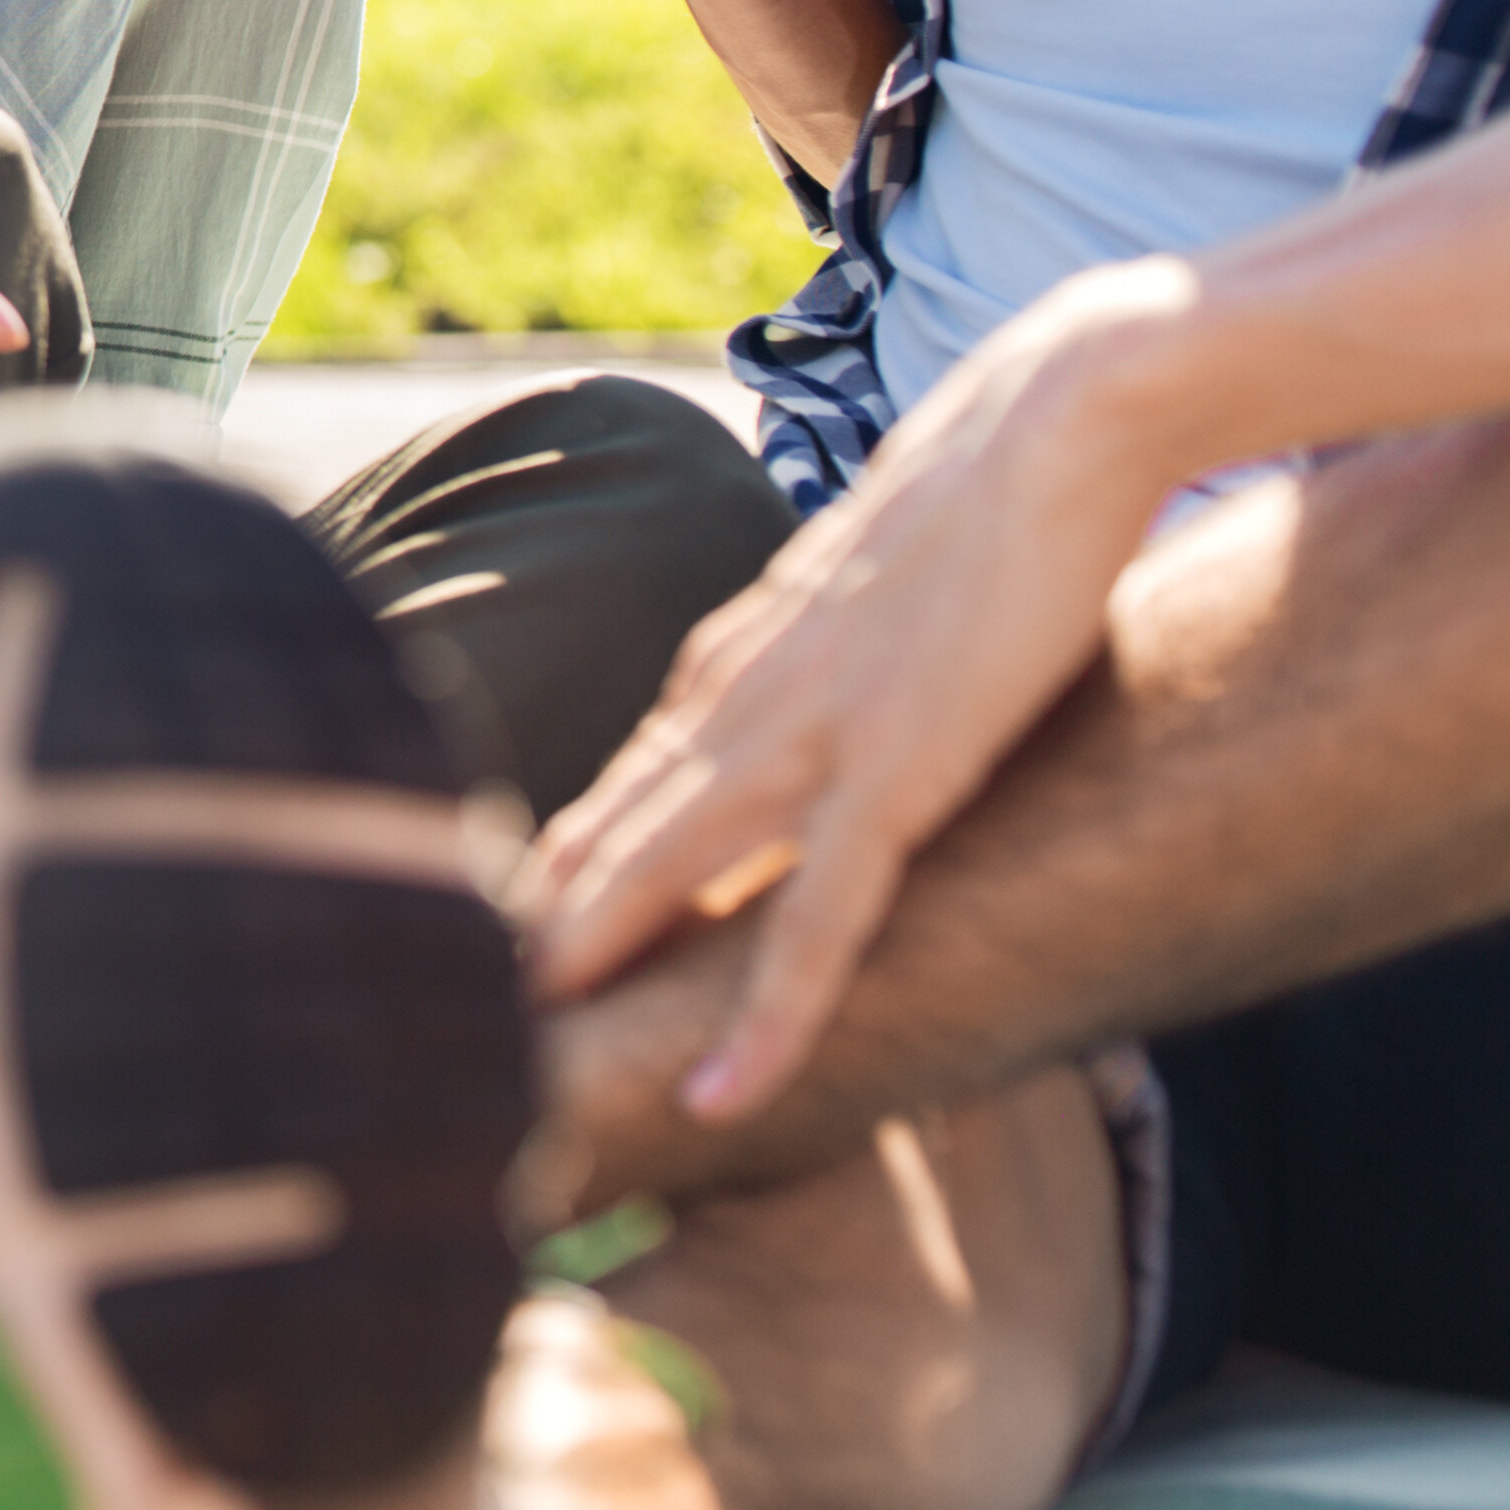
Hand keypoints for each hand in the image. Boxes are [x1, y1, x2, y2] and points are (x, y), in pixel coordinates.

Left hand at [516, 259, 1211, 1121]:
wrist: (1058, 417)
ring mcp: (808, 737)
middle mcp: (736, 700)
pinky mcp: (898, 770)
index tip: (492, 944)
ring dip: (590, 972)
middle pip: (602, 840)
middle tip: (451, 1021)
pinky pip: (821, 922)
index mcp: (728, 661)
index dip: (552, 873)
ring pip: (664, 879)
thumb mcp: (864, 594)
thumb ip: (816, 658)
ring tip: (511, 1065)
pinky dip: (768, 1017)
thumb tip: (797, 704)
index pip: (612, 788)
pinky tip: (722, 1093)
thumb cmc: (981, 500)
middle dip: (528, 934)